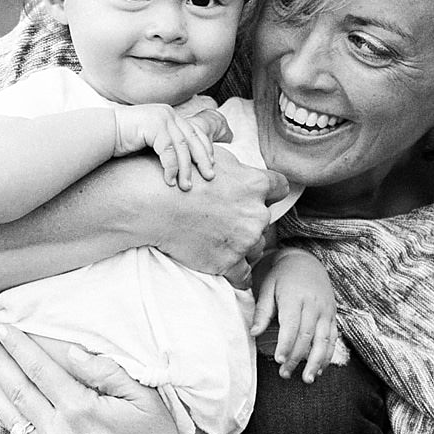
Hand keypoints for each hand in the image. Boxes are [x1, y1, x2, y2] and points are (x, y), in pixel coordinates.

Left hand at [0, 327, 215, 433]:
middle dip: (0, 361)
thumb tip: (70, 351)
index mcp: (80, 407)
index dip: (18, 345)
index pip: (39, 367)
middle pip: (19, 388)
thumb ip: (104, 371)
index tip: (3, 328)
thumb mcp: (141, 397)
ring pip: (11, 418)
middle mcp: (59, 431)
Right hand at [113, 101, 218, 190]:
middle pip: (193, 139)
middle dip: (202, 160)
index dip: (205, 149)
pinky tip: (170, 182)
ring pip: (182, 147)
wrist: (103, 134)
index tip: (212, 165)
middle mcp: (168, 113)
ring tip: (187, 187)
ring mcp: (161, 118)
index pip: (194, 132)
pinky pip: (168, 151)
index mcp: (170, 115)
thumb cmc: (124, 141)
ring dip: (186, 169)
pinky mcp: (153, 126)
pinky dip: (171, 168)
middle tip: (210, 177)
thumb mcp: (151, 141)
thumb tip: (185, 164)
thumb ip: (167, 145)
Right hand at [147, 157, 286, 287]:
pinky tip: (230, 268)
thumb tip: (246, 171)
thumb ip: (239, 168)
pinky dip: (237, 273)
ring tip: (220, 238)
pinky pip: (243, 276)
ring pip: (256, 246)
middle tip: (226, 216)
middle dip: (250, 219)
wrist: (153, 203)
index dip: (269, 192)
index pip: (280, 188)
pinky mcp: (228, 262)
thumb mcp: (215, 158)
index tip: (259, 196)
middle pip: (265, 220)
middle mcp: (256, 214)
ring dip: (244, 244)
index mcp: (256, 185)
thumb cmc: (181, 176)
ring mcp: (243, 241)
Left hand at [250, 248, 341, 380]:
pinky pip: (333, 338)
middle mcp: (313, 305)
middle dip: (297, 358)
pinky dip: (327, 355)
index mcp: (294, 297)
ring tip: (307, 379)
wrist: (306, 261)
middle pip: (307, 336)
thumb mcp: (267, 287)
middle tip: (284, 374)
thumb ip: (262, 311)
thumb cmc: (281, 276)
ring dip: (316, 362)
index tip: (279, 360)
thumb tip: (253, 333)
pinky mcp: (332, 316)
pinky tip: (319, 369)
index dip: (286, 344)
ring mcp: (326, 311)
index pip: (292, 325)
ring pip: (324, 340)